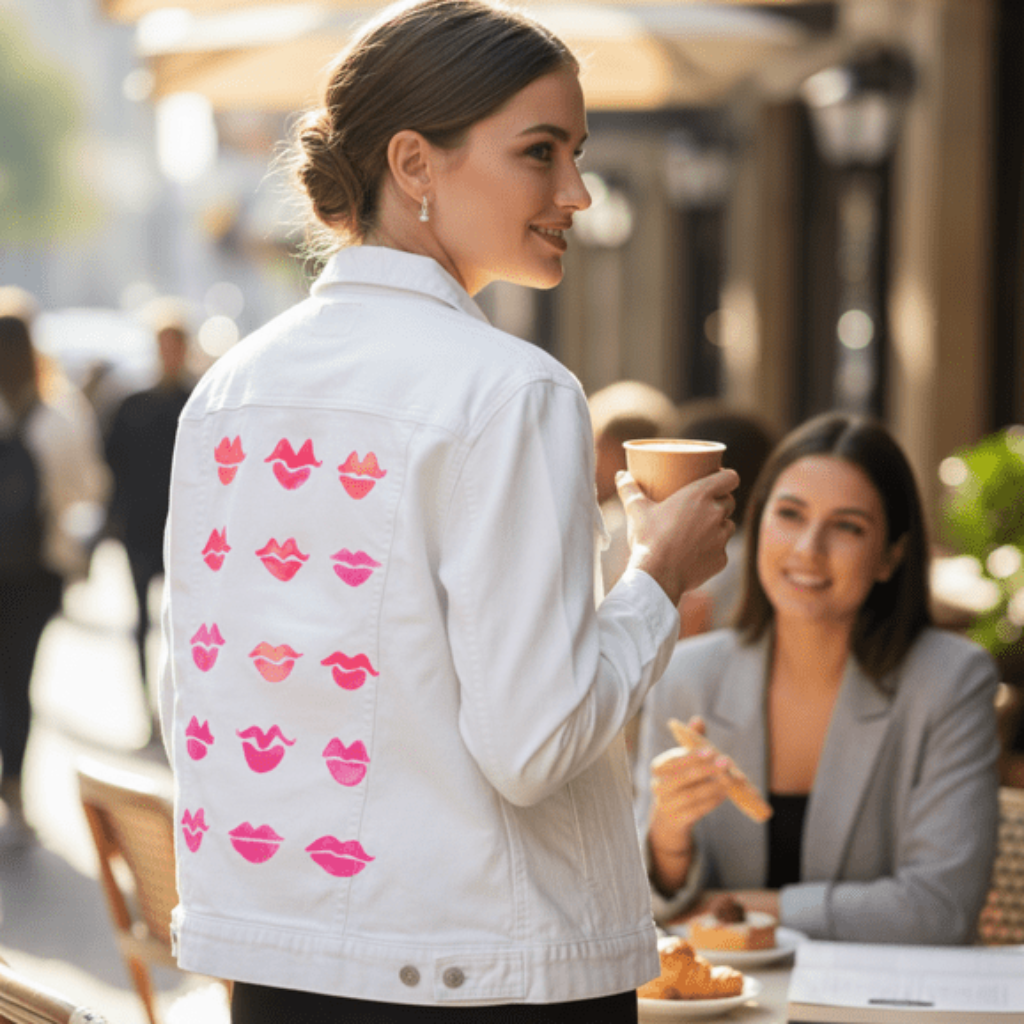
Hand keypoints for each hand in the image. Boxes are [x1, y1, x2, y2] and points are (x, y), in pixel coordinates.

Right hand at [616, 468, 737, 606]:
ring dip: (718, 526)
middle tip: (701, 506)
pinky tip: (695, 553)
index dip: (726, 477)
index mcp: (700, 495)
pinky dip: (711, 551)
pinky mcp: (721, 559)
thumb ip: (629, 489)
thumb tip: (621, 475)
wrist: (656, 576)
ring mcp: (721, 538)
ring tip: (699, 530)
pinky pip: (721, 550)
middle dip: (719, 502)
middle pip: (729, 502)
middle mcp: (716, 514)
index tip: (715, 478)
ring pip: (728, 527)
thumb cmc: (647, 538)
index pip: (730, 478)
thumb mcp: (636, 510)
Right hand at [647, 717, 731, 891]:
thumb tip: (698, 719)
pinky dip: (711, 802)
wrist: (670, 814)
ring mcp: (666, 805)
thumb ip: (690, 740)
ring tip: (729, 779)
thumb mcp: (683, 760)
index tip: (711, 750)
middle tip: (725, 762)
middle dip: (705, 769)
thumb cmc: (680, 778)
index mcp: (658, 768)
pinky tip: (723, 794)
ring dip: (712, 787)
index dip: (691, 756)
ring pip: (690, 795)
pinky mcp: (677, 820)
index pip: (672, 761)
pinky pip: (696, 810)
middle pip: (681, 778)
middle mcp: (658, 786)